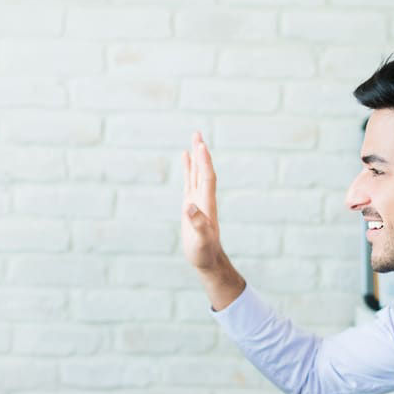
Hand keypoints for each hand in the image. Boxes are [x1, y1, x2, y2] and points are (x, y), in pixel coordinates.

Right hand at [180, 131, 222, 271]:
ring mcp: (197, 200)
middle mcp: (204, 199)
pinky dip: (188, 168)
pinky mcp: (191, 205)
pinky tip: (185, 157)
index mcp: (207, 205)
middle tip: (197, 133)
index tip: (201, 146)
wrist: (208, 260)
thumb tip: (189, 207)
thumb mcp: (201, 241)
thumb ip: (197, 224)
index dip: (204, 163)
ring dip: (196, 156)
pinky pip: (190, 181)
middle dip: (201, 153)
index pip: (207, 178)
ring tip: (194, 138)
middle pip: (203, 171)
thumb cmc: (204, 253)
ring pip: (197, 173)